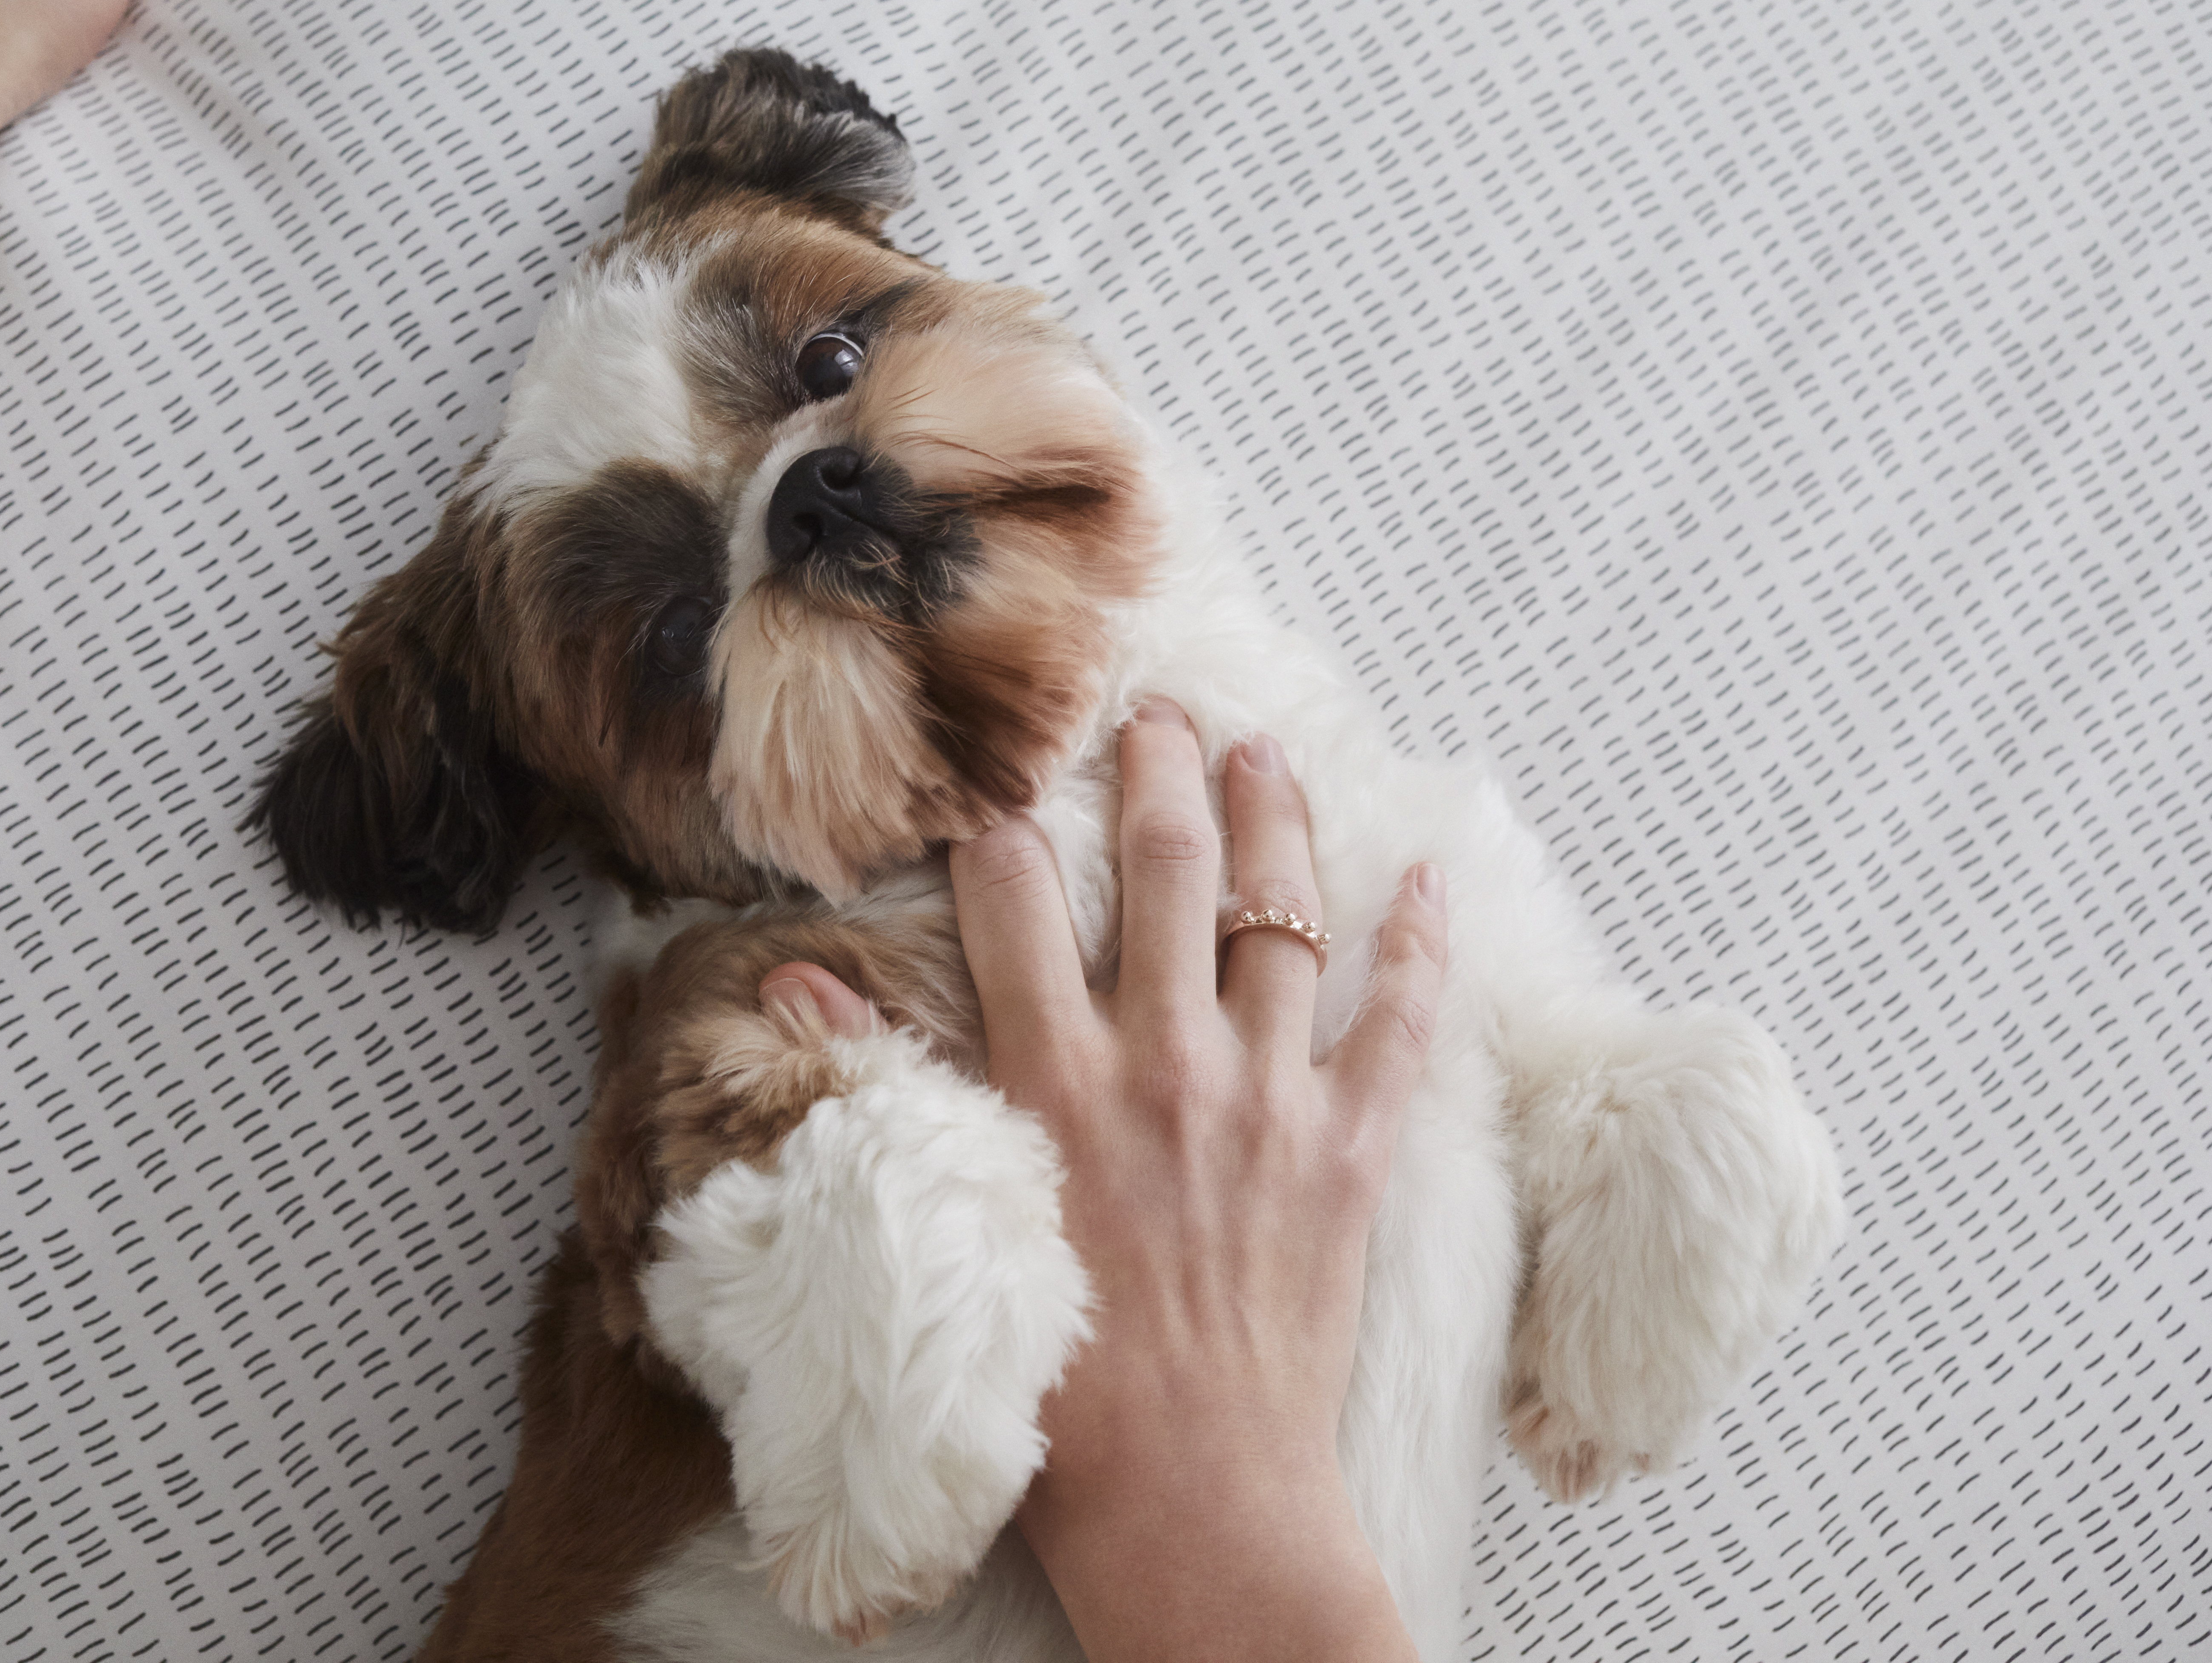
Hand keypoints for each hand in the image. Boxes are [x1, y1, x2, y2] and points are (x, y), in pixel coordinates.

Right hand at [763, 700, 1447, 1658]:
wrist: (1191, 1502)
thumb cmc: (1056, 1389)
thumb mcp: (948, 1225)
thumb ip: (879, 1089)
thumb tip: (785, 982)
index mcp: (1054, 1082)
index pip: (1009, 900)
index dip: (997, 821)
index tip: (998, 772)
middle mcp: (1162, 1065)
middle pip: (1164, 869)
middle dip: (1158, 771)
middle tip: (1159, 709)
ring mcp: (1268, 1102)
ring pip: (1278, 918)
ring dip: (1273, 819)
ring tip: (1264, 749)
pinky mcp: (1349, 1155)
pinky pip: (1399, 1025)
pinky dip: (1417, 947)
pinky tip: (1426, 879)